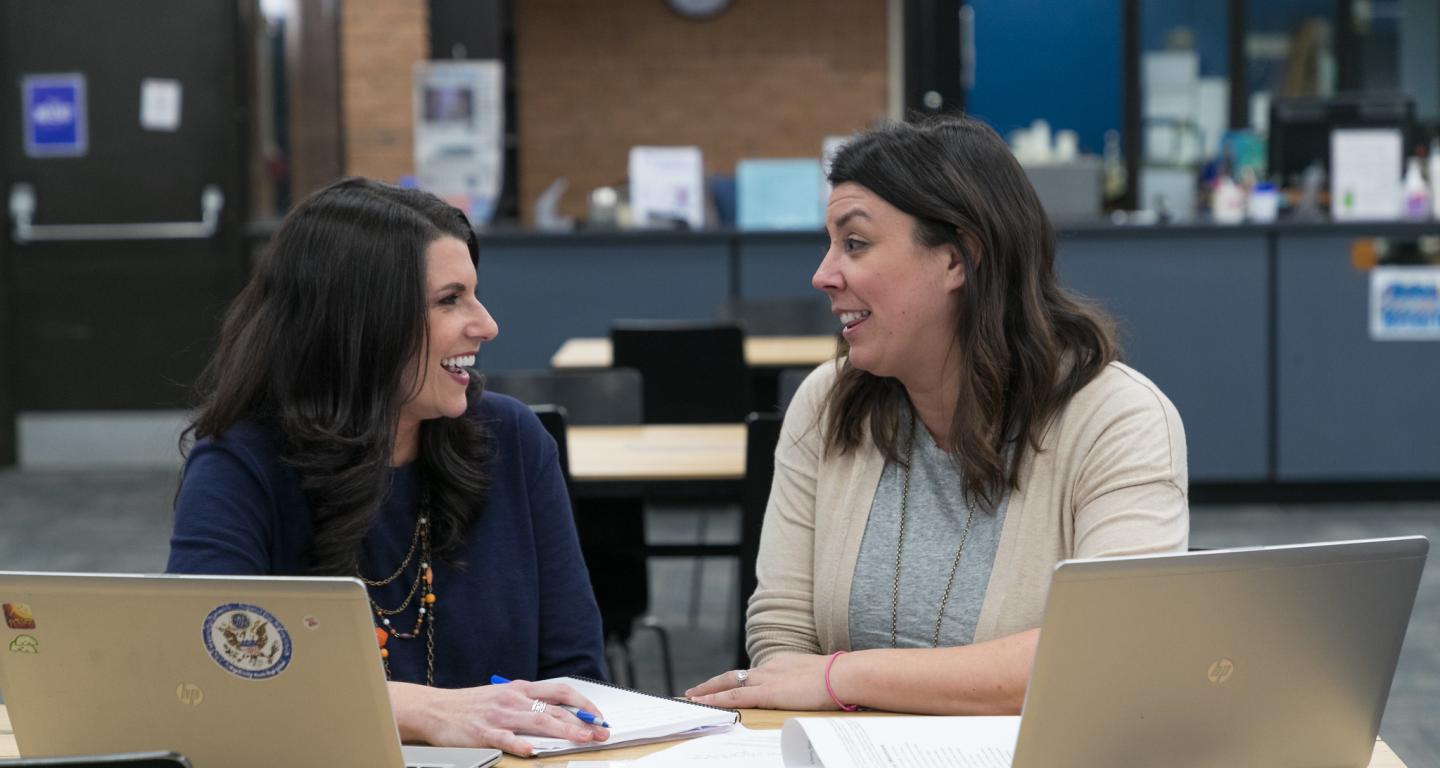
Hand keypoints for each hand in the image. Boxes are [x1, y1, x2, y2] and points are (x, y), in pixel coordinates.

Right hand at [391, 679, 609, 755]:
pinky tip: (532, 751)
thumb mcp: (504, 696)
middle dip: (582, 721)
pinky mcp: (483, 732)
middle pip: (554, 709)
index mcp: (521, 689)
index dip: (583, 703)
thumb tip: (560, 714)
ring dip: (563, 730)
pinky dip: (519, 744)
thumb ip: (529, 703)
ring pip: (537, 721)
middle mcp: (513, 699)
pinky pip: (504, 738)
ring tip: (581, 739)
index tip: (599, 716)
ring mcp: (499, 715)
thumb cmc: (472, 705)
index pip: (560, 692)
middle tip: (601, 733)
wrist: (435, 708)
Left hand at [684, 653, 841, 710]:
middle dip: (714, 683)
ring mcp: (767, 680)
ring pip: (728, 684)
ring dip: (708, 691)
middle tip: (696, 690)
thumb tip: (814, 694)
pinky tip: (703, 703)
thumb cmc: (840, 679)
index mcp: (783, 665)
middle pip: (735, 675)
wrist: (844, 676)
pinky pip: (733, 696)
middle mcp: (770, 669)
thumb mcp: (820, 680)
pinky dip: (716, 699)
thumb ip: (808, 685)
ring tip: (692, 698)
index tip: (725, 684)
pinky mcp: (767, 693)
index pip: (753, 673)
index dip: (737, 680)